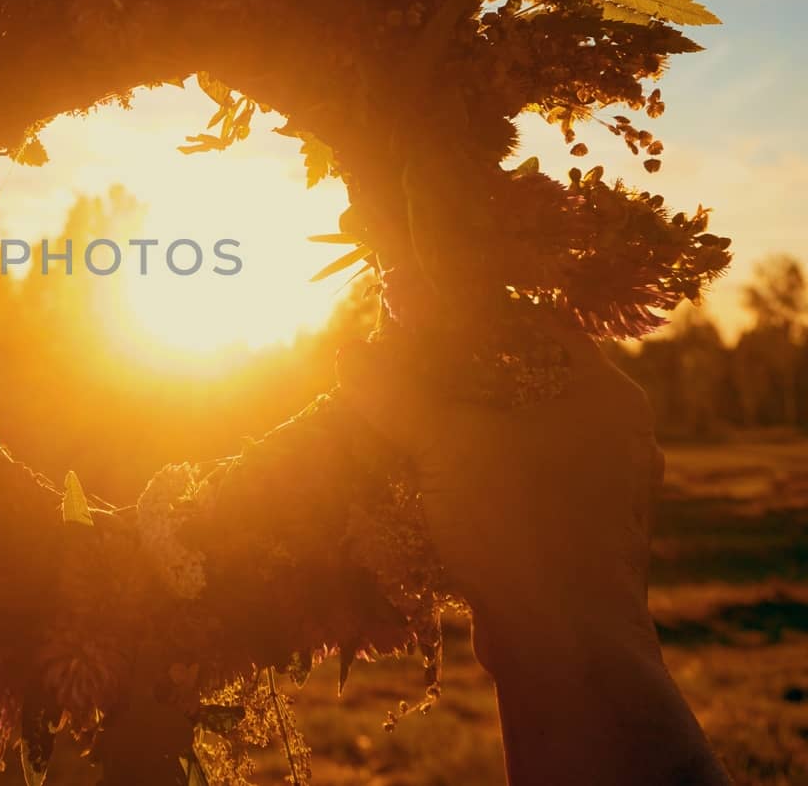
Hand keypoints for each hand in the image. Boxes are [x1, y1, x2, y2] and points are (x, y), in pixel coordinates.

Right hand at [337, 329, 662, 665]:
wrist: (566, 643)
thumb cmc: (517, 522)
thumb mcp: (443, 443)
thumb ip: (393, 393)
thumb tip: (346, 355)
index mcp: (605, 394)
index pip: (538, 325)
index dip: (473, 318)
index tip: (417, 323)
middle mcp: (615, 433)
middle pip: (527, 379)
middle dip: (460, 377)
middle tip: (400, 371)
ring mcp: (603, 486)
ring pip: (523, 434)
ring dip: (466, 429)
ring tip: (405, 422)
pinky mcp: (580, 531)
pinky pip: (523, 480)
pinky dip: (481, 474)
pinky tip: (430, 478)